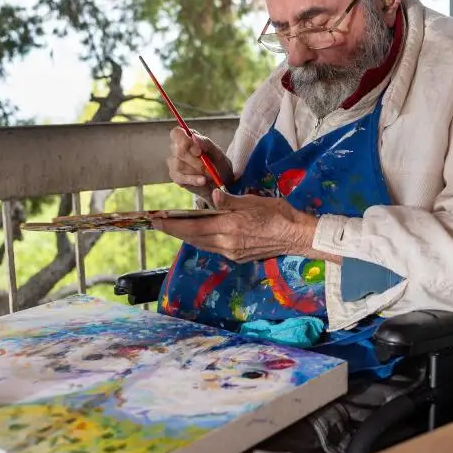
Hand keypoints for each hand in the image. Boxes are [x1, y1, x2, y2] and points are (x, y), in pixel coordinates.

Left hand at [152, 189, 338, 263]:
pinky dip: (202, 240)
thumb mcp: (253, 201)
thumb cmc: (278, 214)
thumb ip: (230, 201)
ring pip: (202, 244)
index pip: (193, 228)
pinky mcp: (238, 256)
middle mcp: (227, 244)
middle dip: (175, 231)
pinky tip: (199, 233)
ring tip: (175, 226)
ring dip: (187, 236)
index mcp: (229, 228)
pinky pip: (214, 248)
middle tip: (159, 222)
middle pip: (194, 238)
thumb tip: (214, 196)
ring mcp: (232, 252)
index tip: (156, 221)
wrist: (296, 236)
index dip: (172, 225)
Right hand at [167, 127, 233, 200]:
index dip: (185, 141)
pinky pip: (181, 177)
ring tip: (209, 174)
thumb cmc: (218, 163)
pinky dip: (193, 179)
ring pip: (179, 165)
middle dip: (195, 161)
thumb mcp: (217, 153)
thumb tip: (194, 136)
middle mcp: (177, 149)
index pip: (177, 133)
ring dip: (197, 171)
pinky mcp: (176, 176)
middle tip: (208, 166)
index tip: (199, 151)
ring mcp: (174, 163)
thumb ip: (206, 143)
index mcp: (187, 138)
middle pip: (178, 151)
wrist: (221, 182)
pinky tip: (202, 181)